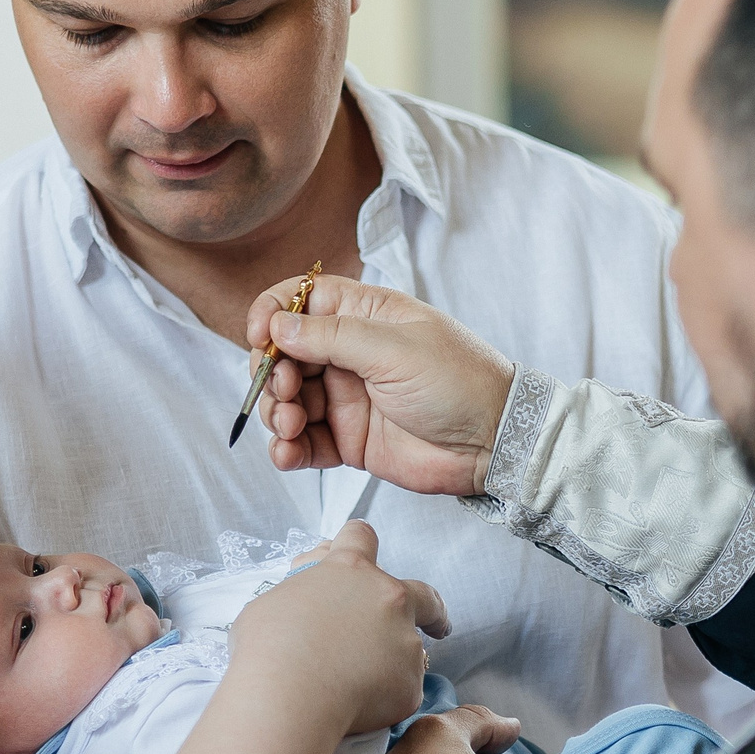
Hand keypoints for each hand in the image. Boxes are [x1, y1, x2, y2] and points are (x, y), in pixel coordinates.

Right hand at [232, 521, 448, 737]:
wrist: (289, 696)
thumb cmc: (269, 648)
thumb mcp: (273, 603)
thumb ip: (301, 596)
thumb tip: (310, 605)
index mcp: (350, 571)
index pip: (360, 538)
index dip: (360, 543)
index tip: (367, 559)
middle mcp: (388, 598)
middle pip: (424, 594)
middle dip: (432, 610)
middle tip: (435, 625)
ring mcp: (405, 641)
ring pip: (409, 649)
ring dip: (392, 662)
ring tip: (359, 684)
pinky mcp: (411, 683)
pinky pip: (400, 689)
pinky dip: (384, 698)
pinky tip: (357, 706)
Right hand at [242, 275, 515, 495]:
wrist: (494, 441)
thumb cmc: (459, 381)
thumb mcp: (395, 348)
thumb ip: (332, 337)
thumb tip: (278, 325)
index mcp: (364, 315)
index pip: (300, 300)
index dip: (272, 312)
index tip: (260, 336)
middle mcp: (349, 354)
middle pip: (284, 353)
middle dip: (270, 371)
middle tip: (285, 391)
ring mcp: (346, 398)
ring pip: (287, 400)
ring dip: (276, 412)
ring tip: (291, 426)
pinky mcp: (348, 440)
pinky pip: (303, 443)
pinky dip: (287, 449)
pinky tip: (287, 453)